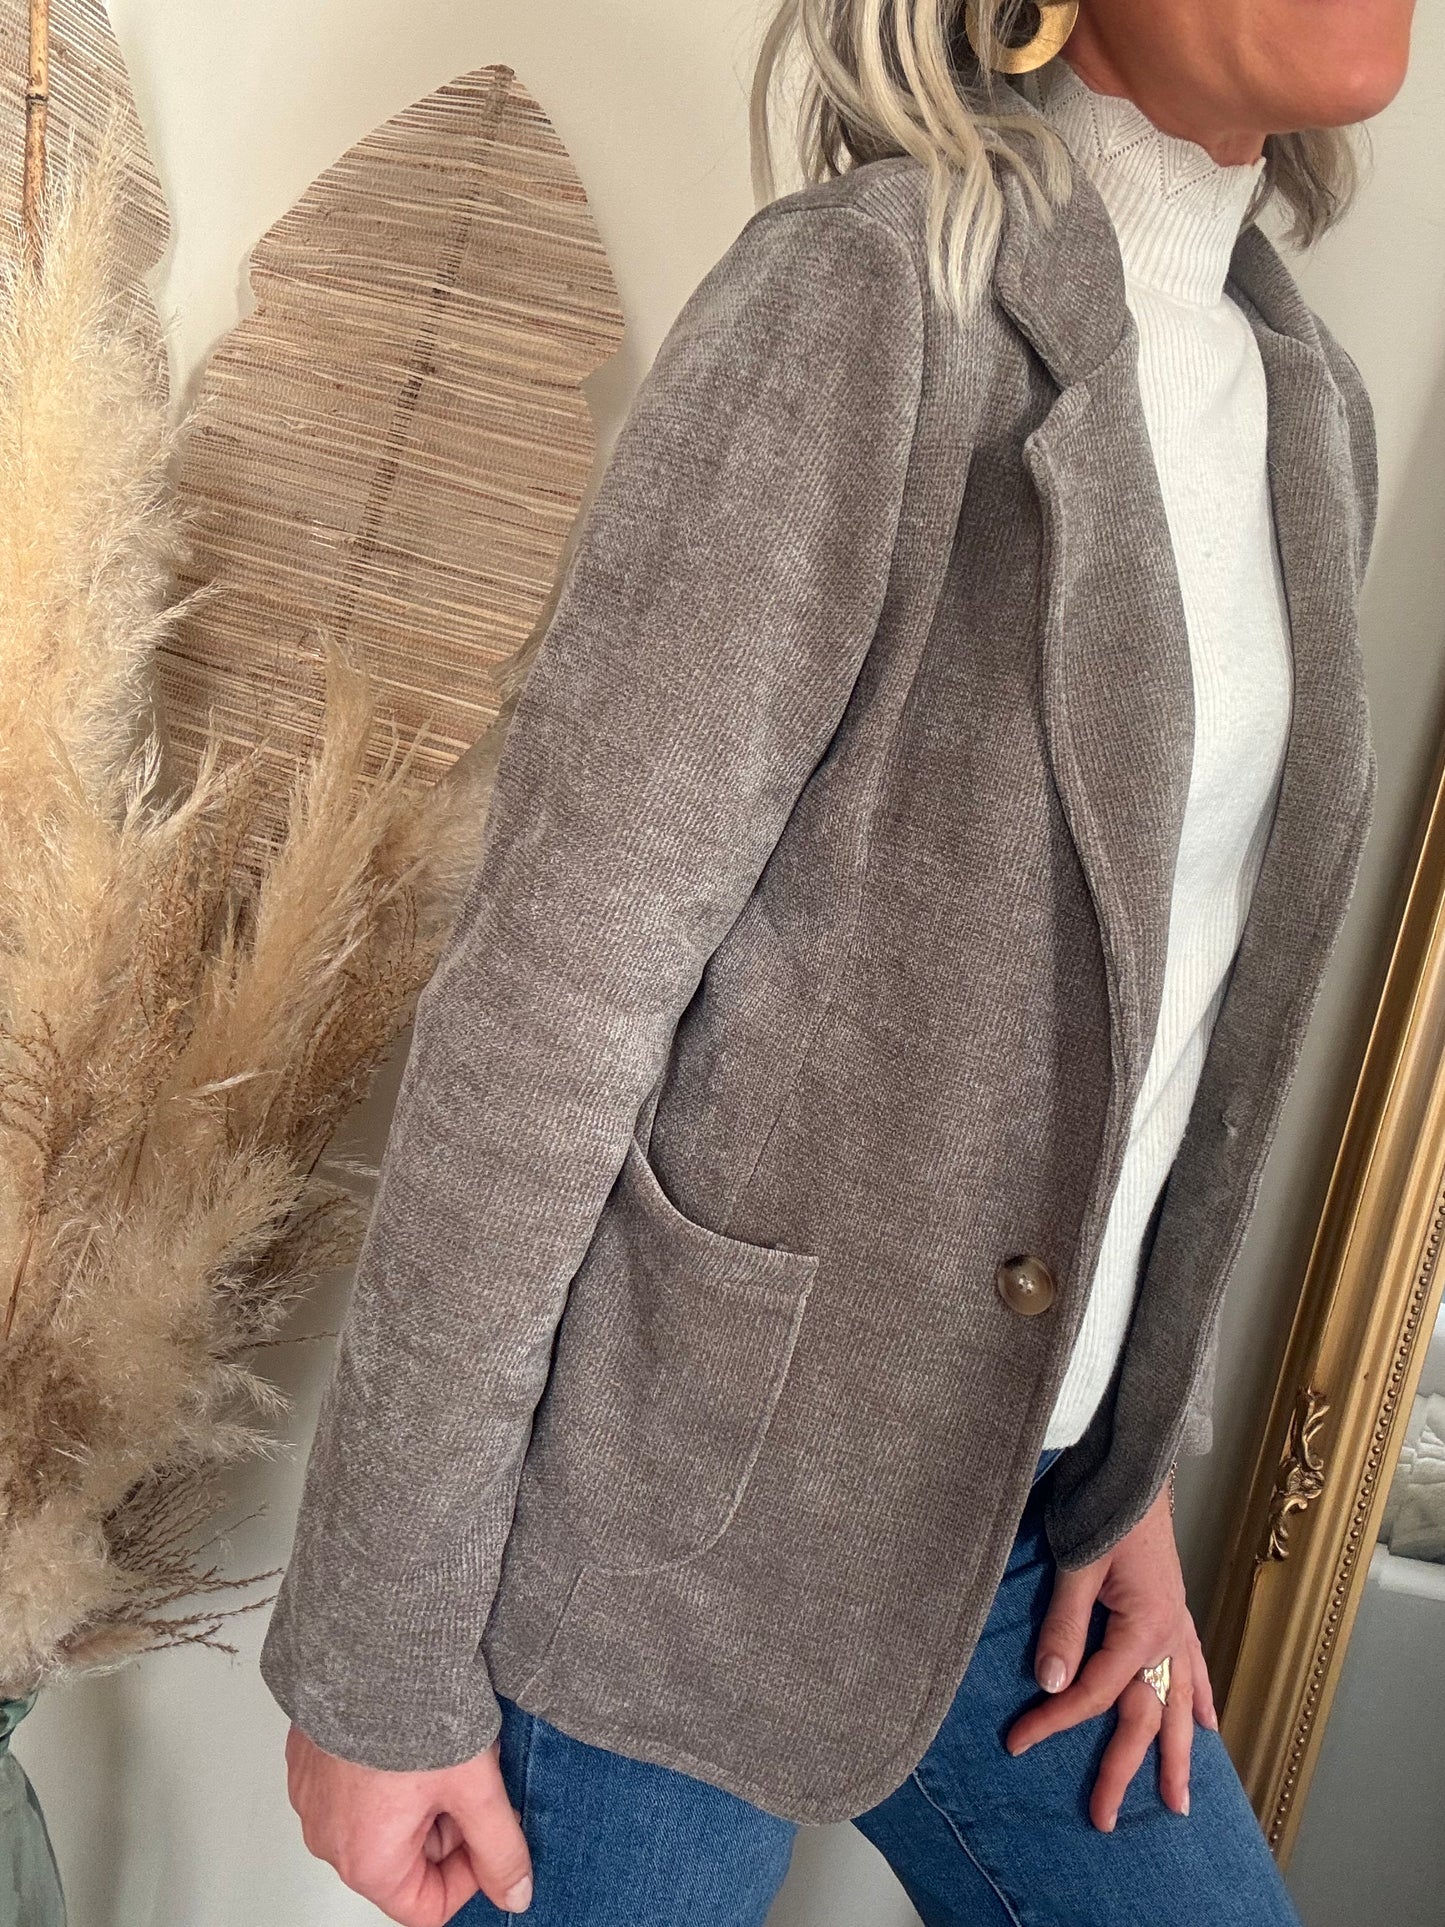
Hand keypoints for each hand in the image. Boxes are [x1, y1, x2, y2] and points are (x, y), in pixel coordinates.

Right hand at [284, 1723, 534, 1923]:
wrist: (372, 1644)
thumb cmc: (414, 1714)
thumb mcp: (476, 1788)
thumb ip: (500, 1849)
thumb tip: (515, 1894)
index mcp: (366, 1860)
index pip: (426, 1907)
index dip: (470, 1875)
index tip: (491, 1830)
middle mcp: (329, 1839)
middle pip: (406, 1861)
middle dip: (448, 1824)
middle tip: (469, 1775)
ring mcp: (313, 1798)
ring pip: (383, 1820)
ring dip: (420, 1794)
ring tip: (442, 1744)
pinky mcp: (309, 1760)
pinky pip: (356, 1785)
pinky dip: (388, 1767)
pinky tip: (409, 1731)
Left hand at [1004, 1475, 1218, 1831]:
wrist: (1136, 1464)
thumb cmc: (1106, 1505)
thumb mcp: (1078, 1564)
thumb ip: (1064, 1625)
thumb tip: (1051, 1683)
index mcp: (1146, 1627)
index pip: (1097, 1692)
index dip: (1056, 1720)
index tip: (1019, 1741)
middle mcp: (1170, 1634)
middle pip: (1146, 1716)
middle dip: (1125, 1771)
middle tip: (1104, 1819)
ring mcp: (1178, 1623)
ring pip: (1180, 1703)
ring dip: (1177, 1753)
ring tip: (1178, 1801)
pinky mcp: (1176, 1609)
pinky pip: (1194, 1666)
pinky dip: (1201, 1697)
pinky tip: (1206, 1725)